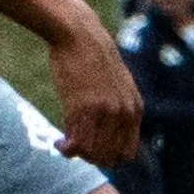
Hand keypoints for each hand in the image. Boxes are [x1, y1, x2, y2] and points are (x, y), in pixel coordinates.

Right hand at [46, 28, 142, 164]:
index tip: (92, 152)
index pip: (127, 153)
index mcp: (135, 109)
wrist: (80, 35)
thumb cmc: (93, 59)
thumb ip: (120, 107)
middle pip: (109, 157)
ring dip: (77, 155)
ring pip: (92, 154)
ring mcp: (105, 111)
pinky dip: (66, 149)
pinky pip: (76, 143)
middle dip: (91, 159)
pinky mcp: (83, 107)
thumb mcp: (118, 84)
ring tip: (65, 146)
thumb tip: (110, 132)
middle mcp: (124, 113)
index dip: (109, 158)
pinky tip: (59, 142)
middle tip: (76, 149)